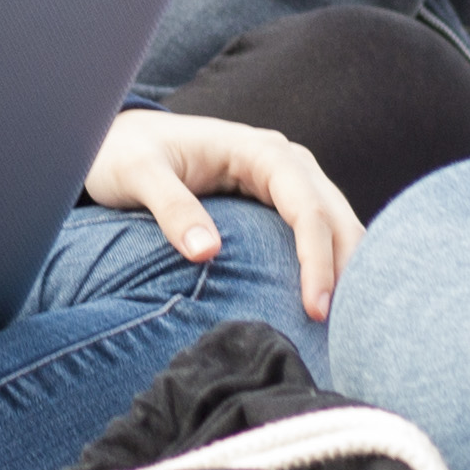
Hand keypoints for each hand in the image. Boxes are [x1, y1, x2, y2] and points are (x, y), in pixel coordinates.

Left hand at [84, 109, 364, 317]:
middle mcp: (285, 160)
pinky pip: (320, 232)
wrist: (120, 139)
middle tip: (347, 331)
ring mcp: (288, 179)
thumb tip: (207, 252)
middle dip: (348, 271)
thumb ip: (171, 208)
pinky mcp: (282, 199)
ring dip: (348, 271)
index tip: (315, 308)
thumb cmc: (126, 153)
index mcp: (258, 150)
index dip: (317, 259)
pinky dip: (332, 265)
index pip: (306, 207)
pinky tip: (333, 304)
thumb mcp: (138, 174)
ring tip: (349, 326)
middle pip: (336, 217)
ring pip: (337, 224)